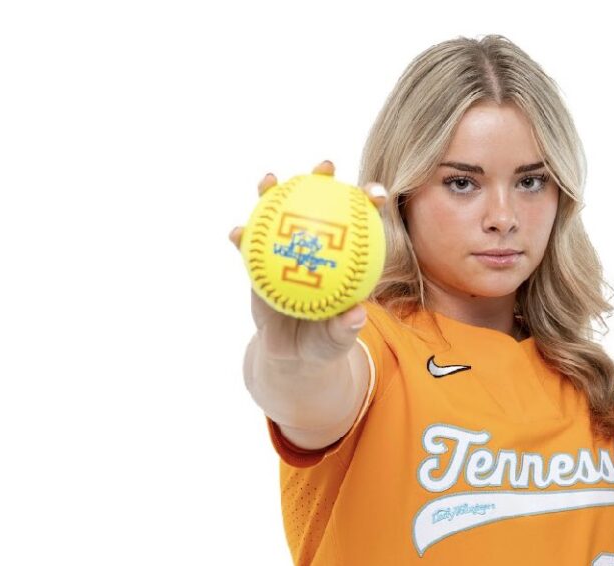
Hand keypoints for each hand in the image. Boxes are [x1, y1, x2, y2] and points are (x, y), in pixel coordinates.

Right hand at [230, 160, 387, 365]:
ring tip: (269, 179)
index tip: (376, 192)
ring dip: (273, 192)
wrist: (292, 352)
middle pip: (321, 204)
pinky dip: (242, 236)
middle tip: (326, 166)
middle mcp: (315, 246)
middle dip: (323, 178)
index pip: (362, 223)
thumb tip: (355, 316)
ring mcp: (285, 249)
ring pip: (279, 214)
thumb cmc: (322, 341)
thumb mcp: (335, 340)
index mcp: (344, 257)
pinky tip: (237, 232)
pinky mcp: (259, 262)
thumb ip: (344, 328)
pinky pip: (249, 246)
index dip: (369, 202)